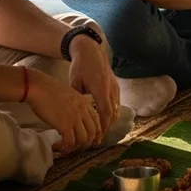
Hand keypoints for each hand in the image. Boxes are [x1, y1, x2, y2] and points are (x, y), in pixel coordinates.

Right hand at [24, 68, 101, 153]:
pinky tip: (56, 146)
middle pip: (93, 133)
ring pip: (83, 140)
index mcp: (84, 103)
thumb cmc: (47, 90)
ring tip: (64, 148)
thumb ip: (74, 106)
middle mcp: (83, 111)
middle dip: (85, 143)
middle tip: (74, 147)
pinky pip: (70, 142)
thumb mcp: (68, 95)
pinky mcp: (65, 125)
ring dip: (74, 147)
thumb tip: (71, 118)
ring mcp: (75, 118)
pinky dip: (64, 148)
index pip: (97, 121)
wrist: (38, 87)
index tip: (87, 140)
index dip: (94, 133)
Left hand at [66, 23, 119, 141]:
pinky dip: (111, 113)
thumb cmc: (80, 65)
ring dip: (109, 122)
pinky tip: (104, 119)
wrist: (91, 50)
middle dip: (106, 128)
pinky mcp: (115, 85)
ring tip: (101, 132)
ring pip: (116, 109)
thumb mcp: (74, 82)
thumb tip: (74, 114)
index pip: (105, 113)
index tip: (97, 138)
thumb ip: (77, 98)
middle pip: (112, 114)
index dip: (102, 127)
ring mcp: (115, 87)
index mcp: (100, 89)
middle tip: (98, 140)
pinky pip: (116, 103)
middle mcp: (111, 89)